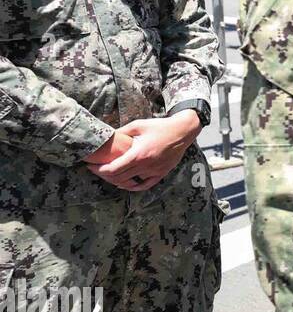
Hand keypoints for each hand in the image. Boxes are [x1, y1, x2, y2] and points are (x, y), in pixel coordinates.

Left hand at [87, 112, 201, 190]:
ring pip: (130, 184)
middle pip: (119, 178)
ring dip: (117, 182)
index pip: (113, 169)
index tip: (90, 166)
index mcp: (138, 154)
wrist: (182, 131)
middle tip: (96, 170)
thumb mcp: (138, 125)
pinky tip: (127, 184)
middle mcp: (146, 165)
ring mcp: (154, 171)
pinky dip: (133, 186)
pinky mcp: (161, 173)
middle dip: (104, 176)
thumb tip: (107, 135)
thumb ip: (121, 131)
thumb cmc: (160, 127)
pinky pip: (145, 185)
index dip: (98, 170)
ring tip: (109, 176)